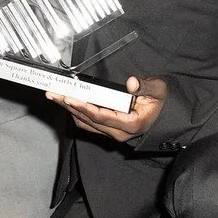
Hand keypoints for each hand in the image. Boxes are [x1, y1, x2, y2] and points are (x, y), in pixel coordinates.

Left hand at [49, 76, 166, 140]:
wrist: (164, 117)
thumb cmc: (160, 104)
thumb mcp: (159, 91)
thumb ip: (146, 87)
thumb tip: (132, 83)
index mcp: (130, 124)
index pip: (101, 116)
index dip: (83, 107)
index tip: (69, 97)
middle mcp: (119, 133)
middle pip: (88, 120)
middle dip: (68, 106)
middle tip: (53, 94)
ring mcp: (113, 134)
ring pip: (85, 123)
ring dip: (69, 109)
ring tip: (55, 96)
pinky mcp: (108, 131)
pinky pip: (88, 124)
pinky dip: (76, 113)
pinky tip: (68, 103)